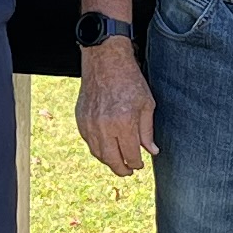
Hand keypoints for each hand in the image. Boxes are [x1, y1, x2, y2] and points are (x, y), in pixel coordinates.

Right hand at [75, 40, 154, 174]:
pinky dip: (98, 148)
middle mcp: (104, 127)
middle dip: (122, 169)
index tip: (140, 165)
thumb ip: (147, 131)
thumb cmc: (129, 80)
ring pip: (98, 153)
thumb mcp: (147, 104)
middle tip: (129, 171)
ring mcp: (90, 124)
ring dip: (109, 161)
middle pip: (112, 160)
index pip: (130, 155)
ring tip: (118, 162)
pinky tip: (106, 148)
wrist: (105, 61)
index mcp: (123, 123)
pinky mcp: (80, 119)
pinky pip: (88, 142)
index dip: (136, 164)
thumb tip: (152, 152)